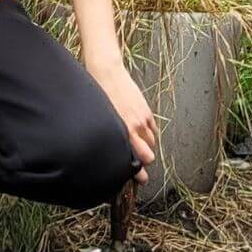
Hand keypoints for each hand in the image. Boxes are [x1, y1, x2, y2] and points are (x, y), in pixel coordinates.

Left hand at [90, 60, 156, 184]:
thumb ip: (109, 134)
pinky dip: (149, 135)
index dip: (137, 172)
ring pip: (152, 143)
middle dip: (144, 162)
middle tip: (138, 166)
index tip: (138, 179)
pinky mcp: (147, 111)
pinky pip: (153, 130)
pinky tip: (141, 135)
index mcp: (121, 130)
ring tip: (137, 148)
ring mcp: (143, 119)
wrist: (107, 71)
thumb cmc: (97, 94)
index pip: (135, 158)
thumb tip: (112, 148)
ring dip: (146, 147)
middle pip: (148, 155)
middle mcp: (134, 127)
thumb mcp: (100, 118)